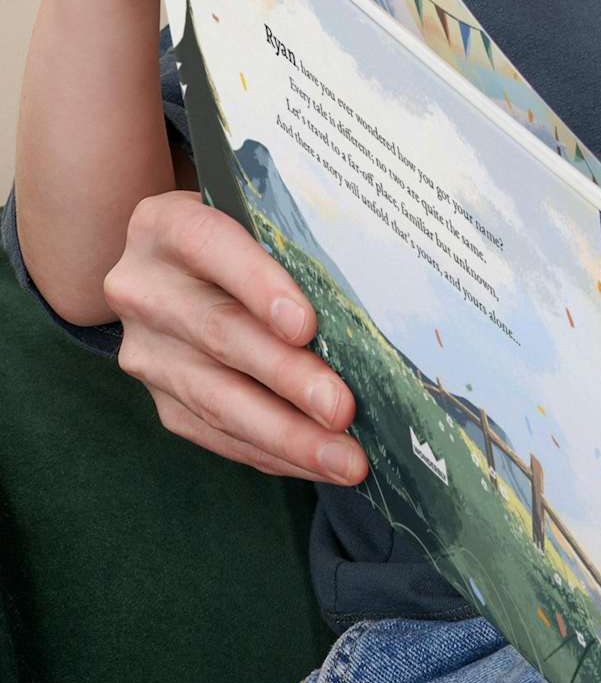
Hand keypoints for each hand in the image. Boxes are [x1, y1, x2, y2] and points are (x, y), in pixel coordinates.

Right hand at [104, 191, 366, 485]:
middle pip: (221, 334)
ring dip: (286, 435)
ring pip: (217, 397)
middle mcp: (143, 288)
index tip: (306, 327)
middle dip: (287, 379)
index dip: (260, 286)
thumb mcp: (260, 218)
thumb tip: (376, 302)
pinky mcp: (158, 396)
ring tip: (343, 460)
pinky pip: (213, 431)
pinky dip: (269, 451)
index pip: (213, 247)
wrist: (174, 262)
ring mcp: (145, 348)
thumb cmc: (246, 233)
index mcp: (166, 226)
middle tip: (343, 411)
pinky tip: (314, 463)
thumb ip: (296, 246)